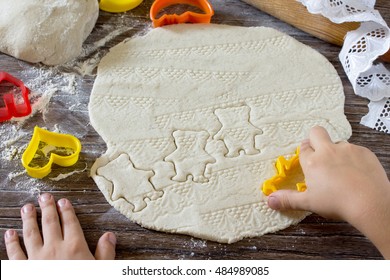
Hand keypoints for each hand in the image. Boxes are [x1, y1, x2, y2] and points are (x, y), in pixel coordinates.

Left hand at [4, 193, 115, 259]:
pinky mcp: (24, 270)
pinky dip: (11, 243)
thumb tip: (110, 235)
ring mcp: (37, 259)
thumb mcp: (102, 270)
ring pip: (31, 233)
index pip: (70, 223)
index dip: (67, 210)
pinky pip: (15, 254)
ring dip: (28, 219)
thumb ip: (106, 253)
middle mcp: (55, 248)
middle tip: (44, 196)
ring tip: (27, 207)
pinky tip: (10, 233)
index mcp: (75, 247)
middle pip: (50, 223)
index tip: (63, 201)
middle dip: (47, 208)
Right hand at [267, 126, 389, 258]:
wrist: (370, 203)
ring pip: (338, 142)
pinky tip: (357, 173)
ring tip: (342, 170)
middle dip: (315, 138)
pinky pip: (356, 150)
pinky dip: (354, 158)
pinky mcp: (364, 152)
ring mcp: (348, 149)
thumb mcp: (309, 203)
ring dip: (336, 151)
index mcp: (312, 162)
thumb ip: (288, 199)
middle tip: (319, 153)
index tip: (308, 161)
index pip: (303, 148)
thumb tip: (269, 200)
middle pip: (317, 132)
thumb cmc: (337, 203)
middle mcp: (328, 151)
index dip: (304, 153)